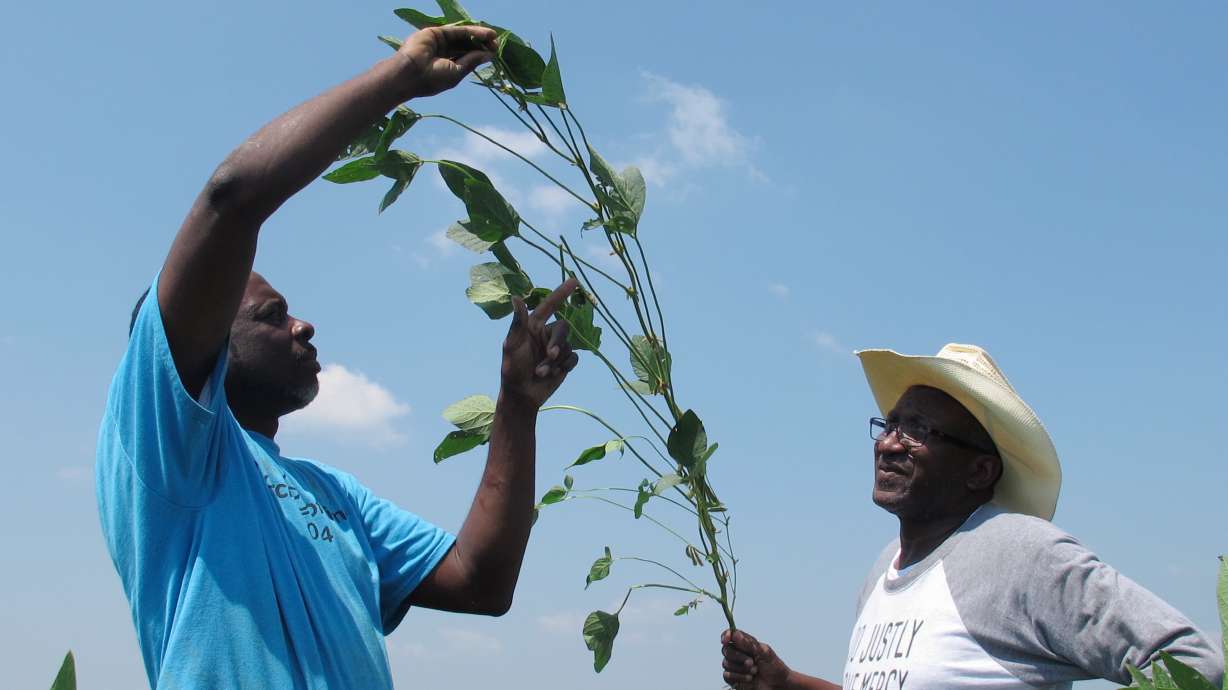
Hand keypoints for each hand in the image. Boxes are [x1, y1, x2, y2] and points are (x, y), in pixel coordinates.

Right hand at [396, 25, 496, 98]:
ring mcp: (439, 43)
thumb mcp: (457, 72)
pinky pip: (457, 31)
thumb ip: (472, 61)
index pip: (468, 58)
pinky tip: (484, 33)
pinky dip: (471, 31)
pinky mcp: (436, 33)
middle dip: (481, 44)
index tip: (494, 52)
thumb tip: (489, 55)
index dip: (481, 54)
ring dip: (478, 36)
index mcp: (448, 67)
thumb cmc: (432, 79)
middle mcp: (444, 54)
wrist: (409, 73)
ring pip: (462, 37)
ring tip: (493, 36)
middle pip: (466, 46)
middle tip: (496, 43)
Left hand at [500, 279, 579, 408]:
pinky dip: (565, 366)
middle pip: (563, 328)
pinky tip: (554, 374)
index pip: (549, 305)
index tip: (575, 281)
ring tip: (541, 372)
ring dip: (556, 361)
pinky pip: (574, 358)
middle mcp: (546, 334)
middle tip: (550, 356)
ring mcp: (557, 348)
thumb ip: (518, 323)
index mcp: (533, 326)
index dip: (561, 293)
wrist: (522, 395)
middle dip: (558, 343)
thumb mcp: (512, 345)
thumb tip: (516, 297)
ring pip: (568, 346)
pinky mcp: (565, 363)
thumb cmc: (512, 369)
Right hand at [722, 629, 792, 689]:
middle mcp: (738, 654)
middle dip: (738, 656)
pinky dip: (739, 677)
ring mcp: (735, 666)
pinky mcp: (733, 679)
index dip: (726, 635)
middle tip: (751, 662)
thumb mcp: (765, 652)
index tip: (726, 639)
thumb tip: (735, 634)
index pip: (731, 635)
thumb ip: (749, 644)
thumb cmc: (774, 667)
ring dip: (741, 668)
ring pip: (726, 663)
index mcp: (745, 644)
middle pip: (726, 650)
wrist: (778, 685)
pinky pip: (727, 675)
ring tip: (755, 671)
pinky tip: (750, 679)